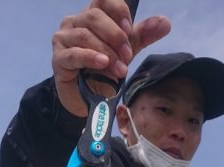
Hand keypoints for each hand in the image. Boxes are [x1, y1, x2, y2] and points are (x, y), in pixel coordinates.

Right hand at [52, 0, 170, 116]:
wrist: (86, 100)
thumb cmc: (103, 73)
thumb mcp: (124, 53)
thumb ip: (141, 37)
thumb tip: (165, 23)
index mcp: (91, 16)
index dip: (117, 10)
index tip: (130, 29)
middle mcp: (74, 22)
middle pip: (94, 16)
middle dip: (115, 36)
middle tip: (128, 56)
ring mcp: (63, 39)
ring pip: (85, 35)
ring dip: (106, 52)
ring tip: (119, 69)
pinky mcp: (58, 59)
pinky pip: (73, 54)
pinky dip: (90, 58)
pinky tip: (102, 64)